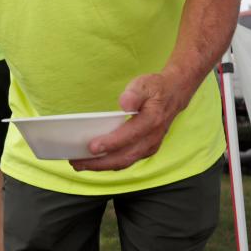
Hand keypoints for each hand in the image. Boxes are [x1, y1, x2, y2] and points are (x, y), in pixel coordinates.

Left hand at [69, 72, 189, 171]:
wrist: (174, 95)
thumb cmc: (155, 89)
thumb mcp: (145, 84)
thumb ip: (134, 93)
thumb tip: (124, 103)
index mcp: (152, 120)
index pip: (130, 135)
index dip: (111, 143)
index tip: (92, 147)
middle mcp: (152, 138)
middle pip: (125, 156)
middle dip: (99, 162)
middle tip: (76, 162)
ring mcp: (150, 147)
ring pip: (124, 162)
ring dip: (101, 166)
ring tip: (79, 165)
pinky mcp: (146, 150)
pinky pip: (126, 161)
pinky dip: (109, 164)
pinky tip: (93, 162)